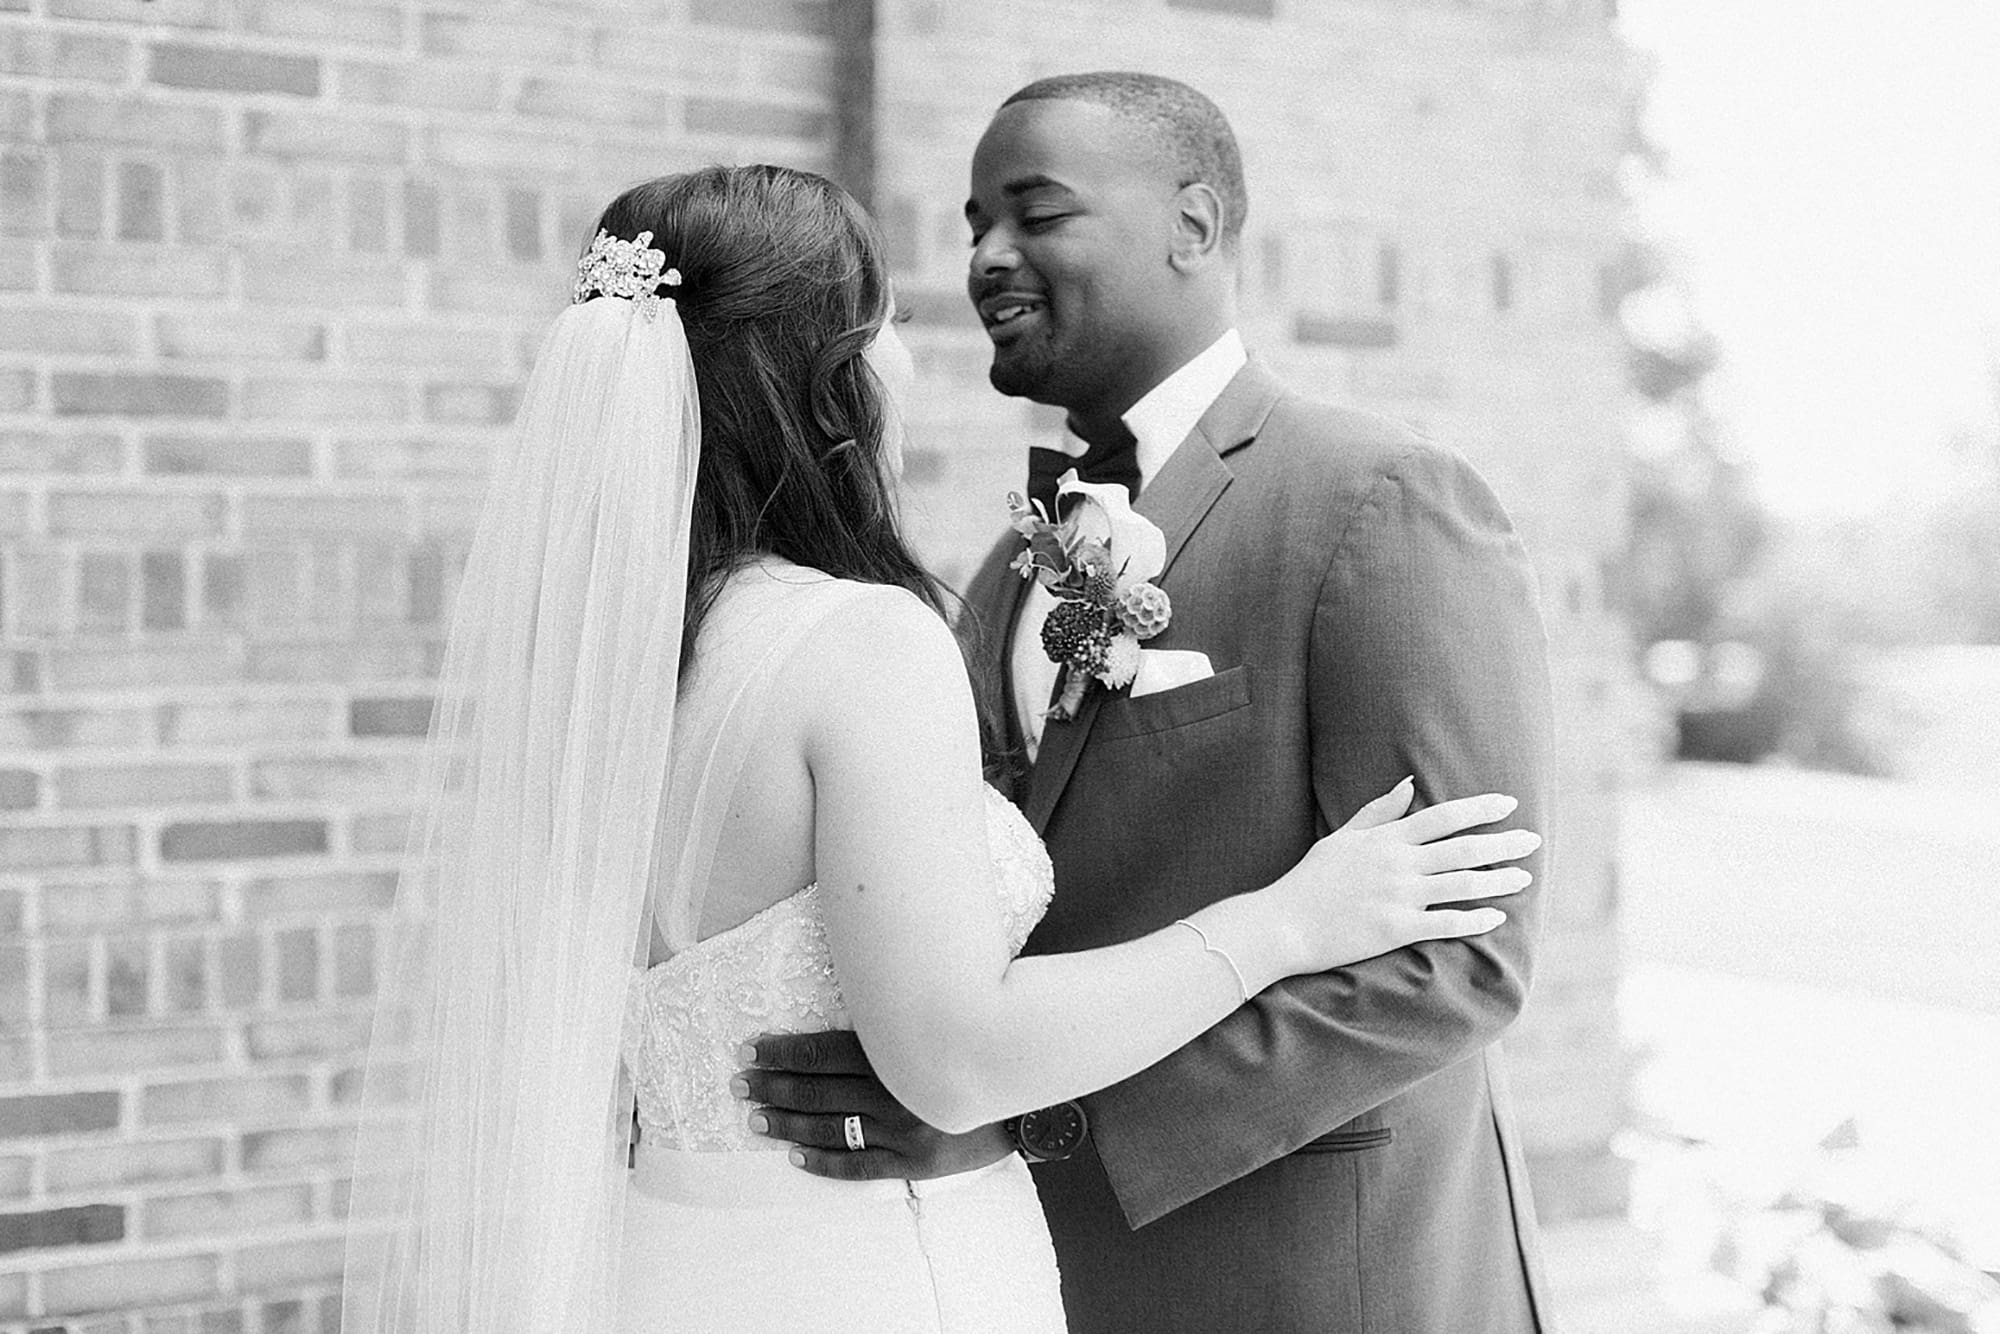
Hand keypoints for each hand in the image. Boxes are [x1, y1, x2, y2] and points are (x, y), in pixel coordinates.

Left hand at [736, 1030, 1015, 1180]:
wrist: (1031, 1100)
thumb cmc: (978, 1048)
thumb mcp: (935, 1024)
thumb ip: (891, 1020)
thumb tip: (845, 1005)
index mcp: (899, 1051)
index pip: (824, 1051)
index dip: (783, 1050)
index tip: (751, 1049)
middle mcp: (897, 1091)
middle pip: (819, 1089)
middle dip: (773, 1086)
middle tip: (739, 1084)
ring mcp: (905, 1131)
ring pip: (830, 1128)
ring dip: (787, 1123)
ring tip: (755, 1119)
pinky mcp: (916, 1164)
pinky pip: (859, 1167)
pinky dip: (824, 1163)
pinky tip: (795, 1157)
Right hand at [1269, 777, 1538, 972]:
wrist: (1283, 923)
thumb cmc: (1310, 879)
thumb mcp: (1342, 837)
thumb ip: (1378, 811)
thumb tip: (1408, 783)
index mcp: (1386, 839)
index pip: (1443, 816)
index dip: (1480, 808)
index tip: (1509, 803)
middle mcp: (1398, 864)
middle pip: (1463, 848)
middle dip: (1503, 843)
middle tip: (1533, 839)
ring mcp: (1398, 896)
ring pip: (1461, 884)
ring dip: (1498, 880)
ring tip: (1525, 877)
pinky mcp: (1395, 929)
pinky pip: (1445, 923)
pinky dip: (1474, 919)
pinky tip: (1496, 917)